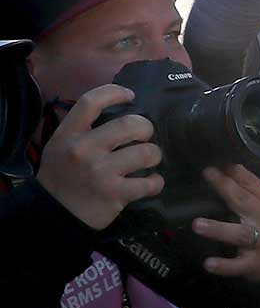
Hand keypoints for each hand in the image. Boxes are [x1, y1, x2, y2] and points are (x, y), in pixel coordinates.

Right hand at [35, 84, 163, 229]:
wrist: (54, 214)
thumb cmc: (61, 176)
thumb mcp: (60, 146)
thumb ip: (83, 128)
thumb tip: (118, 110)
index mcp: (68, 134)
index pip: (92, 102)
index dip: (115, 93)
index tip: (130, 96)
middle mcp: (84, 149)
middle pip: (131, 124)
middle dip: (146, 129)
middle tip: (144, 137)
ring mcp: (101, 172)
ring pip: (147, 152)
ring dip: (155, 155)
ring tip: (149, 160)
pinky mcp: (116, 193)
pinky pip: (150, 182)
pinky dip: (156, 182)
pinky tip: (151, 182)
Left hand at [192, 165, 259, 280]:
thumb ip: (248, 190)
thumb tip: (223, 167)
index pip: (253, 184)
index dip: (236, 172)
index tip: (217, 162)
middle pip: (245, 202)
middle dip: (226, 188)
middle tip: (208, 176)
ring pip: (240, 234)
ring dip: (219, 229)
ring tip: (198, 225)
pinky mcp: (254, 263)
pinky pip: (238, 265)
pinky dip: (224, 265)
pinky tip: (209, 263)